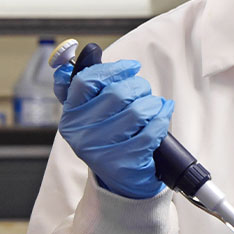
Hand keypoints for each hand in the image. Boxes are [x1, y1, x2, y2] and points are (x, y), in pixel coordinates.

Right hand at [54, 59, 173, 198]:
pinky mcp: (123, 164)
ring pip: (137, 111)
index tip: (132, 68)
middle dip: (139, 88)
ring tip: (154, 107)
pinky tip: (162, 117)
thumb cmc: (110, 138)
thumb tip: (87, 52)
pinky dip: (162, 120)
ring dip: (153, 105)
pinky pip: (151, 131)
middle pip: (118, 93)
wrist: (121, 182)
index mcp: (71, 115)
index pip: (86, 81)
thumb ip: (86, 83)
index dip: (113, 69)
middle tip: (144, 93)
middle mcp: (81, 134)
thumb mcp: (92, 113)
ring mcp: (101, 151)